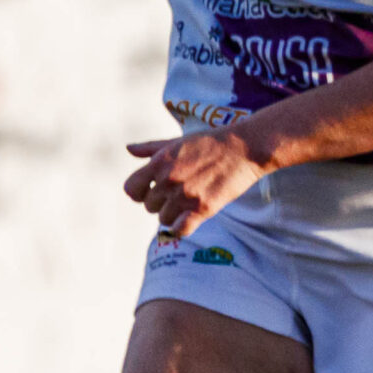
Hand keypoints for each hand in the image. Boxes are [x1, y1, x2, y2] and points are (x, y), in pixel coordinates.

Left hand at [123, 126, 267, 237]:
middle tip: (177, 195)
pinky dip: (182, 228)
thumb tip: (129, 149)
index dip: (139, 192)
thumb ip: (151, 148)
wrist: (244, 148)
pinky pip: (180, 230)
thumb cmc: (210, 143)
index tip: (151, 191)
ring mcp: (185, 195)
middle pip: (148, 206)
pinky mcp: (202, 208)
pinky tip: (190, 219)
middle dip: (160, 202)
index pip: (131, 189)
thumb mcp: (177, 141)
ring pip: (163, 219)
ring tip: (187, 203)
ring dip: (173, 214)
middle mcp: (168, 180)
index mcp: (159, 162)